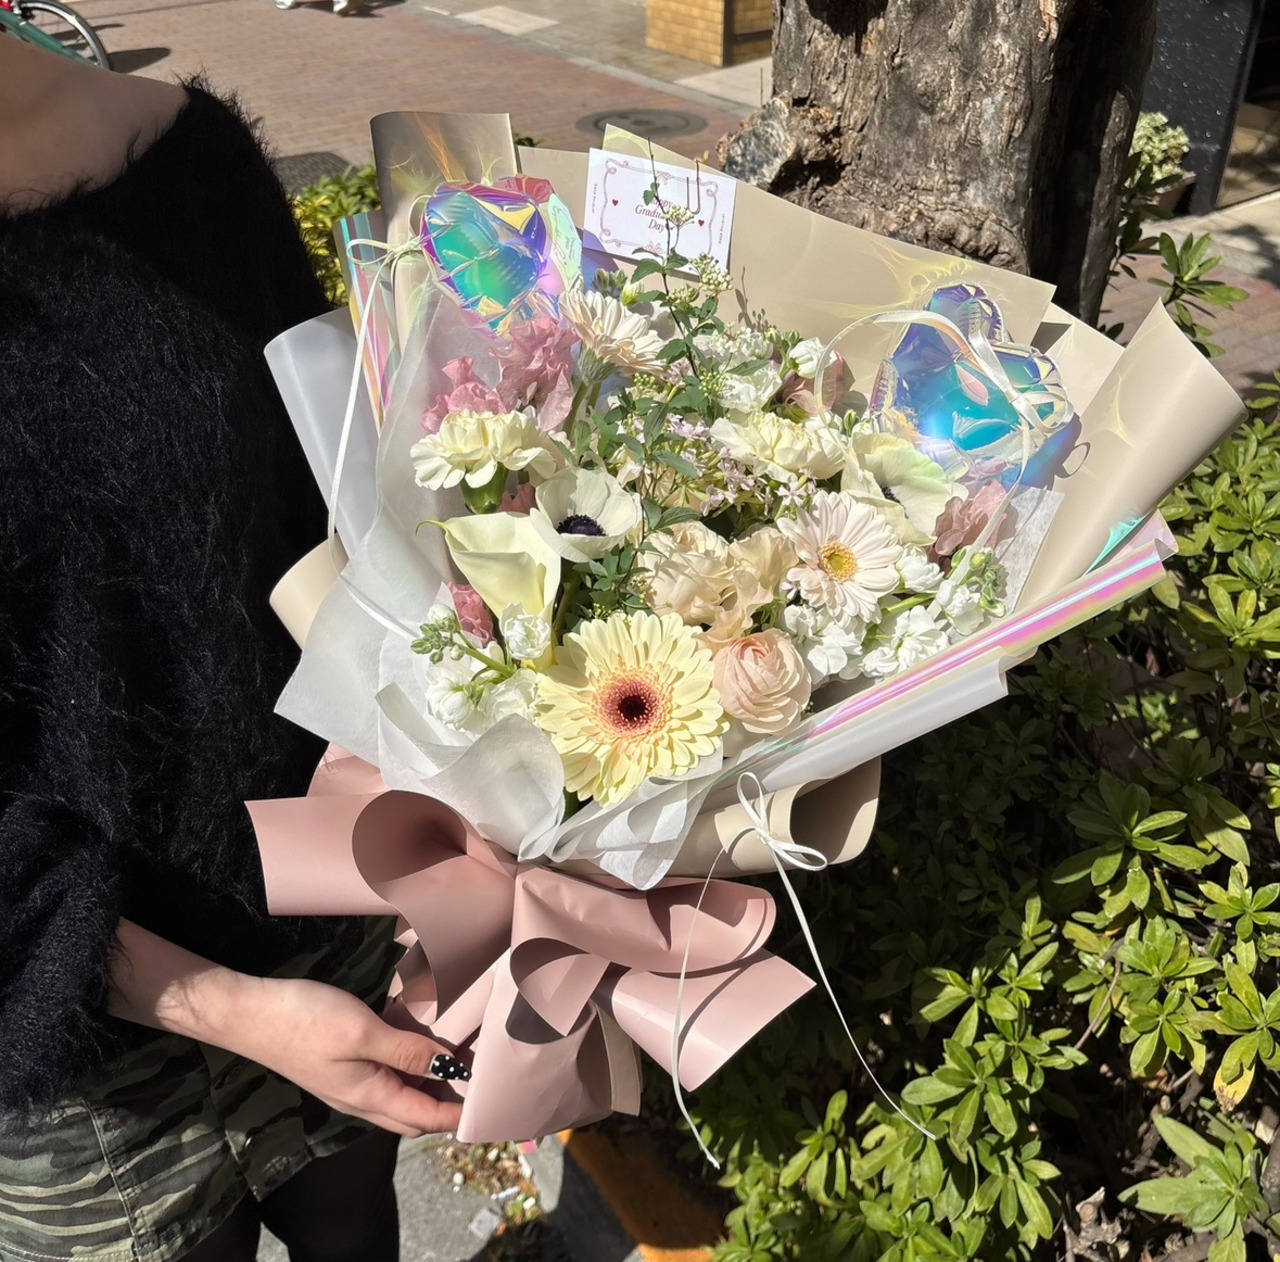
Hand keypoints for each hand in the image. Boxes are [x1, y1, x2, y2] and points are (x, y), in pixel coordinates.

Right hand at [229, 975, 464, 1137]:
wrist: (248, 1012)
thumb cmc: (303, 1020)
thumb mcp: (362, 1032)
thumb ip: (407, 1052)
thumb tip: (449, 1069)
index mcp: (369, 1097)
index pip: (426, 1118)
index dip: (459, 1115)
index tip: (489, 1106)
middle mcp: (360, 1098)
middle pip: (414, 1114)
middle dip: (448, 1105)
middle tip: (478, 1077)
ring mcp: (347, 1083)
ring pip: (399, 1095)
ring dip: (428, 1083)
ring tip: (457, 1056)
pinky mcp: (339, 1065)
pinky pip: (383, 1076)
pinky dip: (407, 1065)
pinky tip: (417, 1040)